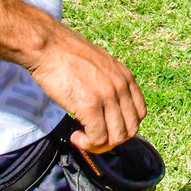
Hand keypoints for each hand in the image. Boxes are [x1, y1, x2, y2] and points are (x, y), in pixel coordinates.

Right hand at [27, 23, 146, 152]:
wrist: (49, 47)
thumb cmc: (68, 55)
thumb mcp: (101, 65)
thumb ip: (110, 84)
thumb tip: (110, 108)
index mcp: (125, 77)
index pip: (140, 113)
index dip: (125, 127)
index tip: (108, 128)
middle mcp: (120, 87)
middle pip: (130, 128)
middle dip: (113, 139)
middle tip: (95, 137)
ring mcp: (106, 97)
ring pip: (115, 137)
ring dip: (99, 144)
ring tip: (83, 137)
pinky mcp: (89, 106)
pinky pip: (97, 137)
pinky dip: (87, 143)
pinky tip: (75, 136)